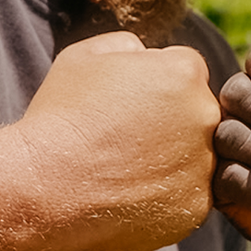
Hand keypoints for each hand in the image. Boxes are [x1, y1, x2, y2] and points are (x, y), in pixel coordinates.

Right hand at [16, 31, 219, 250]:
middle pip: (198, 113)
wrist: (44, 186)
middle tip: (127, 139)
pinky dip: (166, 197)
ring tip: (124, 169)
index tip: (129, 104)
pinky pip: (189, 196)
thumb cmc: (60, 117)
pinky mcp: (197, 206)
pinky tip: (129, 195)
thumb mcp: (85, 56)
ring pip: (197, 157)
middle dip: (172, 121)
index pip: (187, 71)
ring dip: (172, 160)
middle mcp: (206, 115)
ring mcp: (205, 164)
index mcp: (185, 72)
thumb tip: (148, 53)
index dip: (156, 86)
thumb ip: (127, 44)